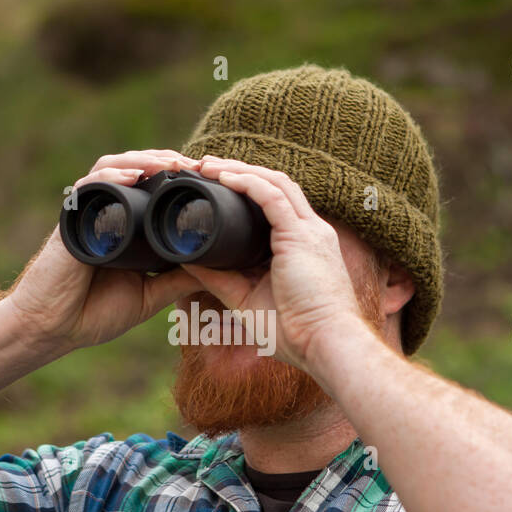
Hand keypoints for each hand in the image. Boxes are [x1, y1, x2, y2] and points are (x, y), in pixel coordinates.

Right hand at [7, 150, 201, 351]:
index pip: (152, 188)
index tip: (207, 179)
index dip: (178, 178)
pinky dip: (111, 177)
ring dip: (143, 160)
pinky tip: (132, 176)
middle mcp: (106, 213)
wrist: (51, 329)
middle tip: (197, 166)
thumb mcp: (149, 297)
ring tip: (171, 165)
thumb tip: (215, 269)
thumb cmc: (94, 313)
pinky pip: (89, 187)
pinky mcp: (70, 220)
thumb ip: (177, 281)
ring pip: (114, 168)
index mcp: (126, 227)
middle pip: (136, 169)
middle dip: (167, 161)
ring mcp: (87, 213)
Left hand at [182, 156, 368, 373]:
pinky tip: (224, 177)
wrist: (323, 345)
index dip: (246, 191)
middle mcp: (311, 232)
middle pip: (275, 186)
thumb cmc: (293, 331)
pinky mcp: (301, 235)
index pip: (276, 205)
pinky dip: (247, 183)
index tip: (215, 187)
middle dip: (240, 171)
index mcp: (303, 246)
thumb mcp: (245, 299)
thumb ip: (219, 278)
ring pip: (274, 183)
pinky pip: (272, 195)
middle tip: (205, 167)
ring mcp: (310, 231)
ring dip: (239, 169)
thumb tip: (187, 260)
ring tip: (208, 166)